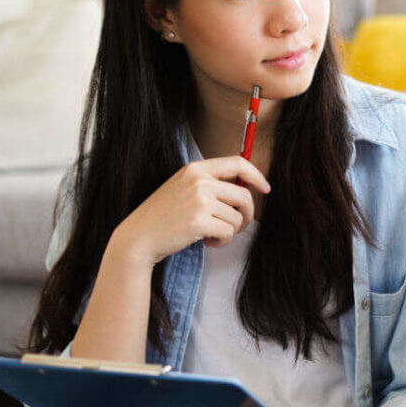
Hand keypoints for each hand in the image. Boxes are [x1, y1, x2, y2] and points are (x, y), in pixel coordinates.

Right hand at [111, 157, 271, 267]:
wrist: (140, 237)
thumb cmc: (163, 216)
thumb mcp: (183, 188)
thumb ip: (210, 184)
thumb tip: (245, 190)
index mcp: (196, 169)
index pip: (237, 163)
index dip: (256, 176)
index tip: (265, 189)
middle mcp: (199, 180)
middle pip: (244, 196)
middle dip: (245, 216)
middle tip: (234, 227)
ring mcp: (199, 200)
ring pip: (237, 218)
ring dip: (230, 232)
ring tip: (212, 235)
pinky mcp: (199, 221)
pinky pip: (228, 233)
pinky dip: (222, 242)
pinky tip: (207, 242)